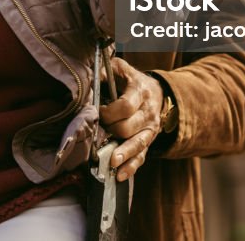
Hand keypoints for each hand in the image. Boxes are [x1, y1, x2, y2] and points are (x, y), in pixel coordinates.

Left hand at [98, 57, 163, 181]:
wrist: (156, 91)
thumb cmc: (130, 80)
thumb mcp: (120, 69)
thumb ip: (105, 72)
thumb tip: (88, 83)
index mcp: (140, 92)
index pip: (125, 106)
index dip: (109, 112)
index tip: (97, 112)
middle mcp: (148, 112)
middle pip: (129, 127)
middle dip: (111, 131)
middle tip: (99, 129)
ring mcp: (150, 129)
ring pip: (137, 144)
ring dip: (123, 154)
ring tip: (111, 163)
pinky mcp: (148, 141)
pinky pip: (142, 156)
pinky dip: (131, 167)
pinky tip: (120, 175)